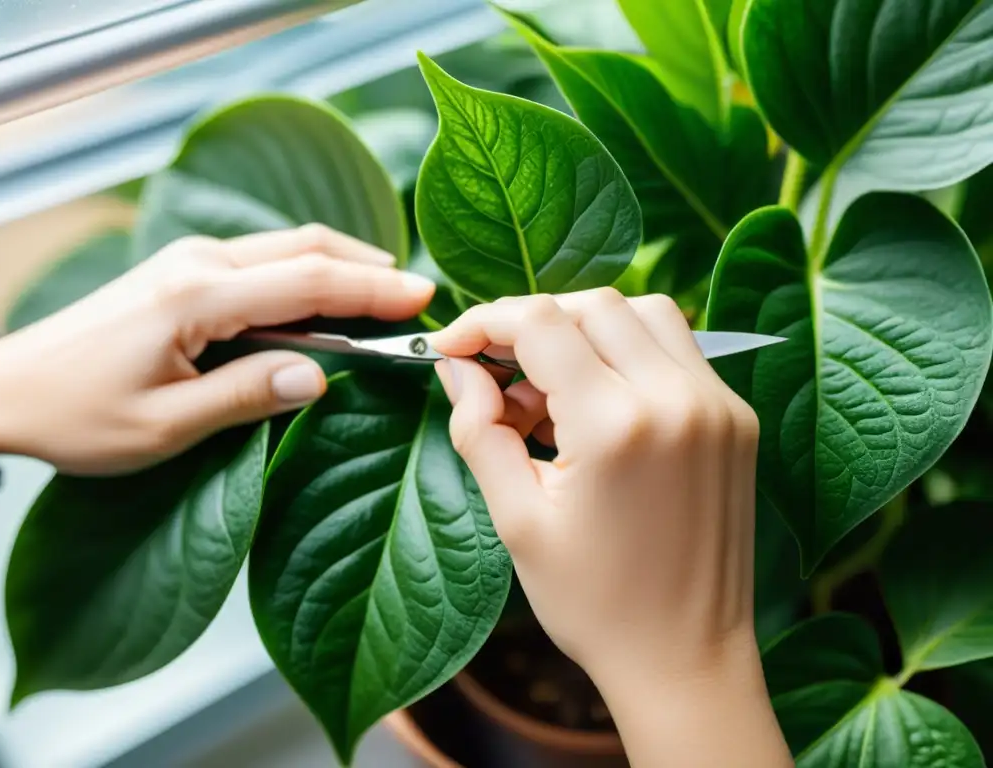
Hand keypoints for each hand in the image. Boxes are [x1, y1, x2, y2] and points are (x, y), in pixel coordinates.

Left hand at [0, 226, 433, 474]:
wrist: (7, 389)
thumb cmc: (76, 415)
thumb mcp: (164, 425)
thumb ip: (246, 396)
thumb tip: (320, 378)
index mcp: (198, 298)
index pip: (310, 283)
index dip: (373, 289)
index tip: (423, 298)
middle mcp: (198, 264)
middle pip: (305, 248)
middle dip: (369, 267)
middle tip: (418, 295)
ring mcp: (189, 261)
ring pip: (286, 248)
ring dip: (340, 266)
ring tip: (386, 294)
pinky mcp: (184, 272)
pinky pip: (262, 262)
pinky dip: (307, 273)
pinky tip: (326, 298)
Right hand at [430, 289, 791, 767]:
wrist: (686, 659)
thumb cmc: (595, 604)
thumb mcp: (518, 521)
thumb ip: (479, 431)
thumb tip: (457, 369)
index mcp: (618, 426)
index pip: (541, 323)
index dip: (484, 323)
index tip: (451, 348)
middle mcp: (678, 399)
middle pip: (592, 304)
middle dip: (531, 322)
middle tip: (496, 372)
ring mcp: (718, 405)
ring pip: (643, 311)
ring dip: (585, 328)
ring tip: (548, 389)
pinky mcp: (737, 418)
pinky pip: (678, 348)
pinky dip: (628, 352)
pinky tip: (596, 403)